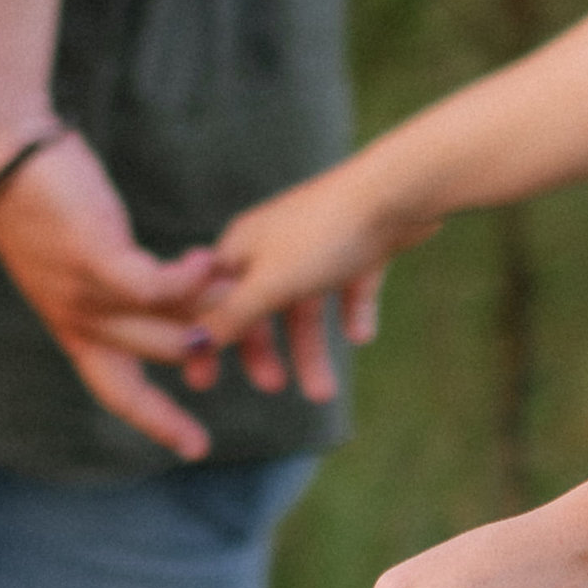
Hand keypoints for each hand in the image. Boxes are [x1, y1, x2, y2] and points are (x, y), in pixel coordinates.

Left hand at [0, 131, 223, 459]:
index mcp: (75, 328)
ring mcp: (82, 293)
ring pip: (159, 329)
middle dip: (209, 360)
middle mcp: (77, 321)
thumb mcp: (87, 259)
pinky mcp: (92, 257)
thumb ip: (128, 288)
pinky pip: (153, 286)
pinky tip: (208, 262)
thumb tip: (173, 306)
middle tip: (260, 361)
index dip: (160, 422)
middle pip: (153, 364)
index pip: (121, 393)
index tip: (197, 449)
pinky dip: (187, 280)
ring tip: (242, 295)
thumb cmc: (45, 199)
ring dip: (209, 316)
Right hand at [189, 161, 435, 402]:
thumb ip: (231, 315)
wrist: (396, 194)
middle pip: (260, 309)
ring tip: (325, 394)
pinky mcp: (359, 248)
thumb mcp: (270, 284)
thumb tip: (191, 341)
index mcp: (243, 247)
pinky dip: (352, 315)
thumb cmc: (325, 233)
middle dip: (265, 352)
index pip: (212, 299)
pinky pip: (349, 289)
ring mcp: (318, 246)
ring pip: (305, 308)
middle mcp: (275, 245)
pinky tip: (362, 336)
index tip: (202, 382)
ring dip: (311, 352)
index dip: (207, 339)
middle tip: (274, 387)